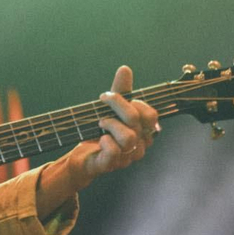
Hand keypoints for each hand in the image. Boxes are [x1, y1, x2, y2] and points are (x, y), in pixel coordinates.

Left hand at [70, 65, 161, 180]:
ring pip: (128, 138)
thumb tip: (125, 69)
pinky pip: (114, 152)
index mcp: (144, 132)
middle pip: (136, 120)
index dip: (133, 102)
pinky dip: (105, 142)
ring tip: (100, 124)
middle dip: (116, 106)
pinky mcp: (110, 165)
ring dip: (110, 125)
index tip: (113, 96)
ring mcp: (127, 158)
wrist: (82, 156)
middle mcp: (140, 145)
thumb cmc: (100, 132)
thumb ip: (121, 91)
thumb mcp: (110, 109)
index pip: (151, 115)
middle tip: (102, 103)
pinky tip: (100, 139)